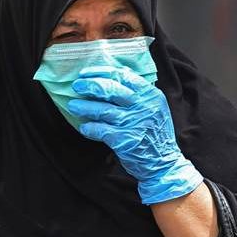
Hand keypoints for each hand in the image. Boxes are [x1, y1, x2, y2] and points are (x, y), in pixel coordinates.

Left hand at [68, 66, 202, 203]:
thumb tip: (117, 73)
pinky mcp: (125, 140)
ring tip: (73, 106)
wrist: (163, 164)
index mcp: (150, 95)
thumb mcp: (154, 108)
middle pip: (111, 89)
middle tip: (76, 86)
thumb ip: (138, 92)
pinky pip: (101, 130)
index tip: (86, 73)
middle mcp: (144, 107)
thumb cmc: (155, 134)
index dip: (101, 72)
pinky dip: (89, 128)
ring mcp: (134, 123)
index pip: (123, 75)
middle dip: (89, 85)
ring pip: (102, 110)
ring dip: (84, 107)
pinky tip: (84, 127)